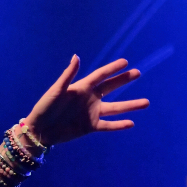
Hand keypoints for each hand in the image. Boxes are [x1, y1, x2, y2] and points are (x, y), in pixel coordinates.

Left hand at [24, 55, 149, 146]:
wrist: (39, 129)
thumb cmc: (44, 107)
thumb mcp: (56, 91)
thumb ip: (68, 75)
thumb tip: (77, 56)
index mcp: (81, 88)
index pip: (100, 75)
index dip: (112, 69)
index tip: (125, 62)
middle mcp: (89, 99)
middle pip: (110, 88)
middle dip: (123, 80)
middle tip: (137, 72)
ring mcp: (92, 113)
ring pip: (115, 108)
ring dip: (130, 105)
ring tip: (146, 102)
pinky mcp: (90, 126)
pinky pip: (108, 125)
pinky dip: (119, 125)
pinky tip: (132, 123)